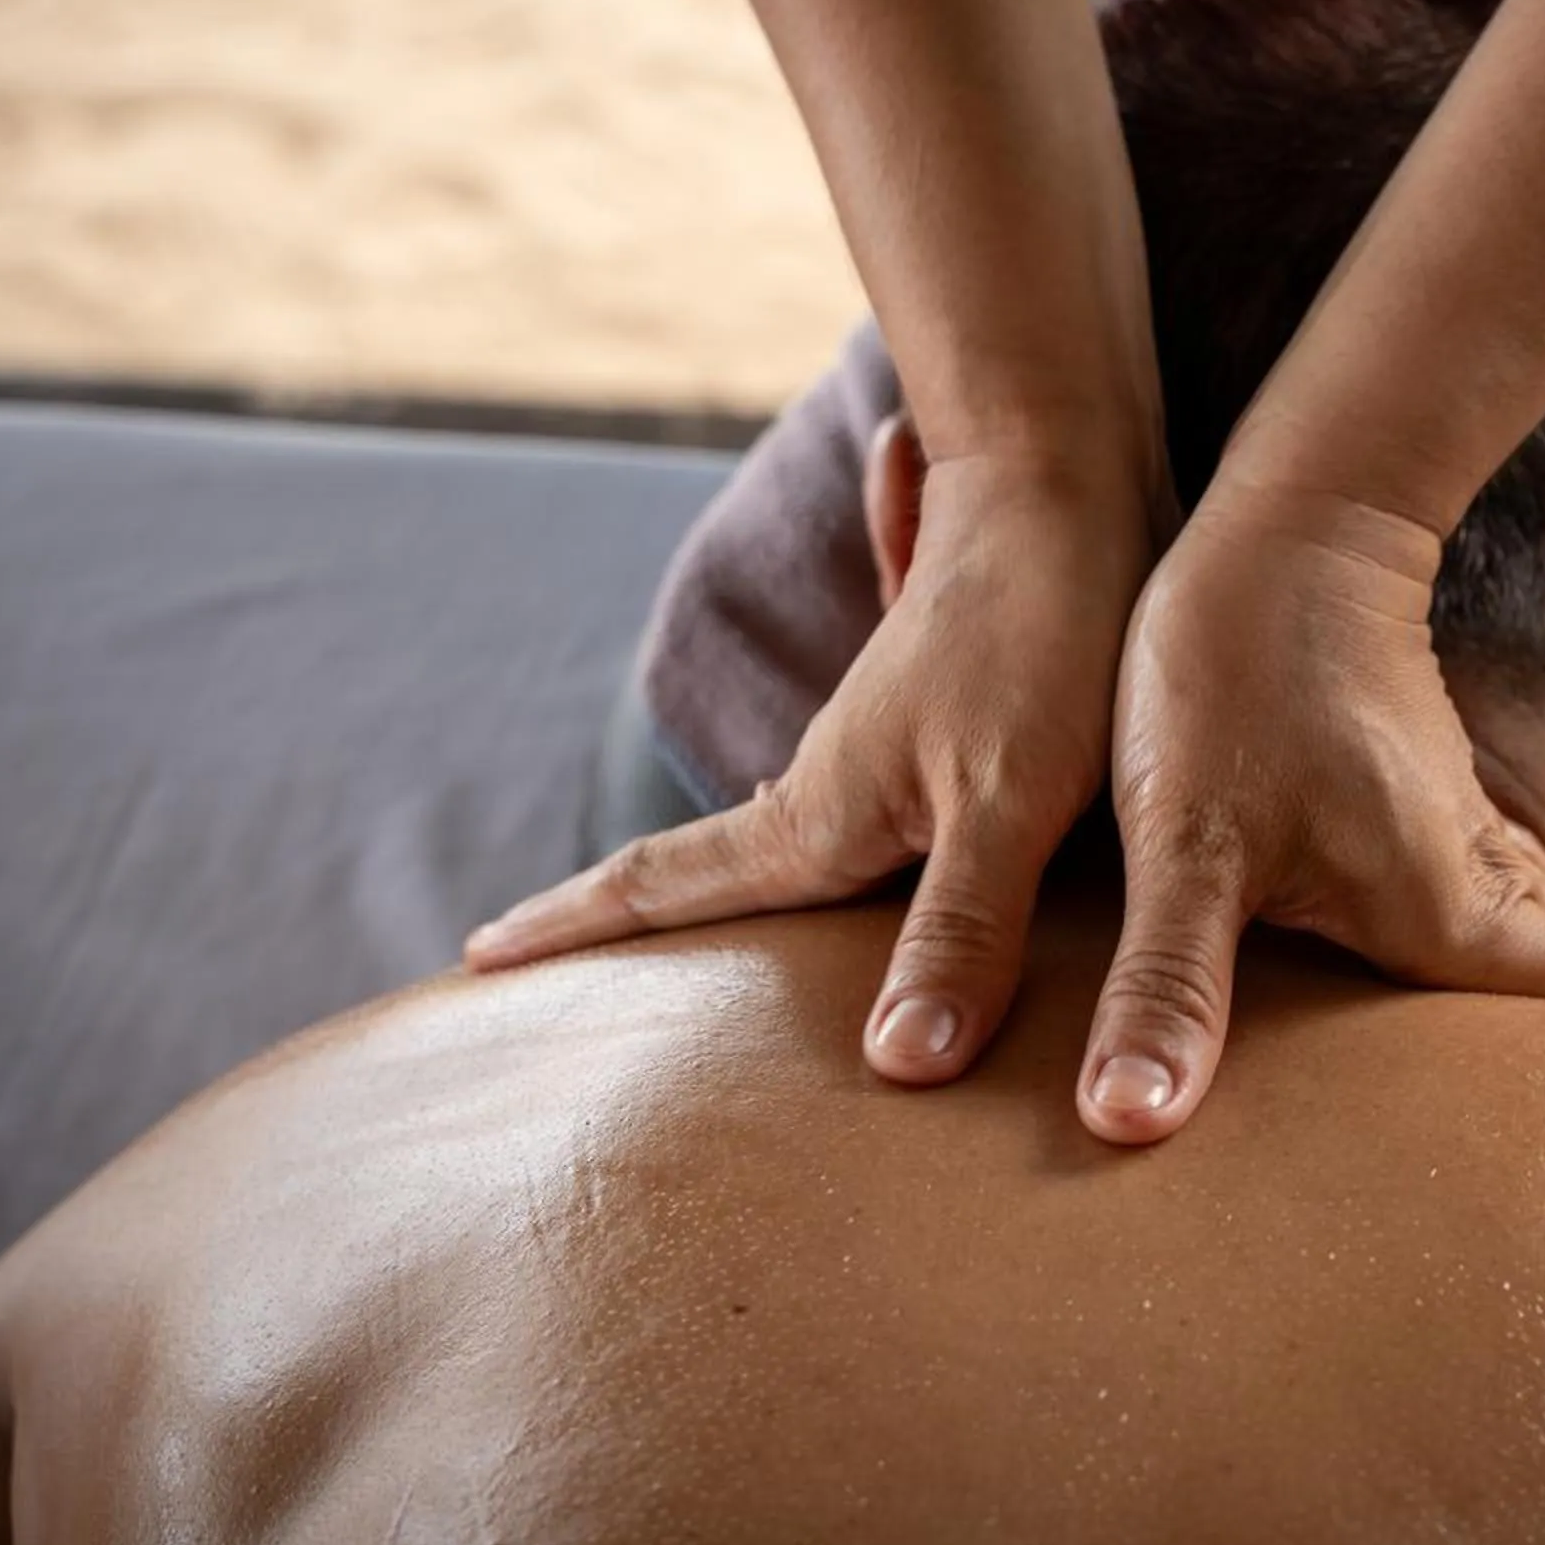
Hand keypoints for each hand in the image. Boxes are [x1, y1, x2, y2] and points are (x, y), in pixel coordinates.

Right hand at [464, 446, 1156, 1083]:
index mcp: (823, 812)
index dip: (575, 928)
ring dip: (737, 887)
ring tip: (691, 942)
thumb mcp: (1011, 802)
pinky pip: (878, 798)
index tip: (474, 963)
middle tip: (551, 983)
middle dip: (637, 927)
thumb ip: (961, 927)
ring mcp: (892, 745)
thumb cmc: (1048, 640)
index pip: (669, 881)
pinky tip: (837, 825)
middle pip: (715, 870)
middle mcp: (839, 781)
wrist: (1069, 478)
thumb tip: (894, 1065)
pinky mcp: (959, 720)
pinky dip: (830, 829)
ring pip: (795, 836)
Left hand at [1080, 482, 1544, 1144]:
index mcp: (1449, 909)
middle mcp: (1472, 887)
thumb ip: (1169, 986)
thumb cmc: (1233, 670)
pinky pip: (1514, 913)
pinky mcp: (1417, 817)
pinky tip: (1538, 1004)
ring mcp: (1452, 847)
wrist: (1283, 523)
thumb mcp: (1182, 841)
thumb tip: (1129, 1123)